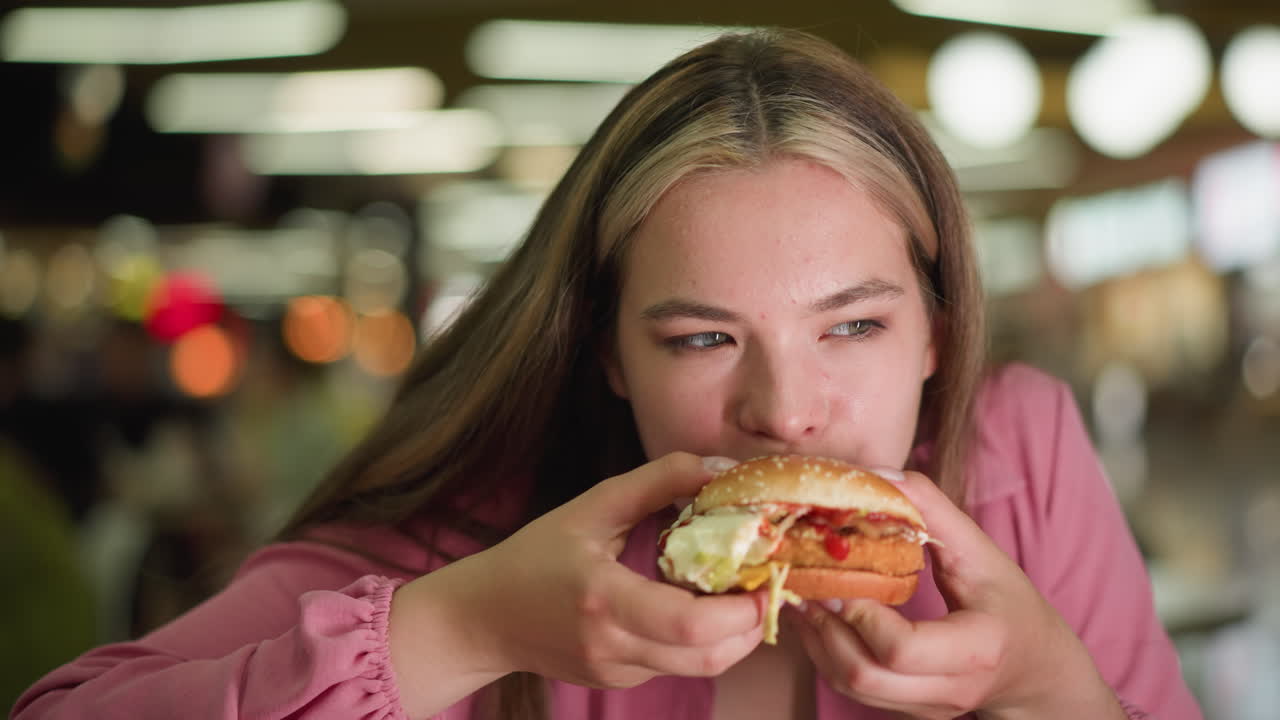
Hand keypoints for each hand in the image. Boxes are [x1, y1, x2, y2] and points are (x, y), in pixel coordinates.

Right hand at [462, 452, 765, 688]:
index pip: (689, 624)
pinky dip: (700, 642)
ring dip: (734, 638)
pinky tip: (701, 608)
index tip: (765, 577)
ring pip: (699, 668)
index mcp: (603, 598)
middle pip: (706, 657)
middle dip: (751, 626)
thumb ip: (657, 482)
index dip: (740, 610)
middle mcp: (612, 645)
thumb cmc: (534, 556)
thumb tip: (720, 466)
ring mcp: (615, 671)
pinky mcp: (618, 682)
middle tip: (767, 586)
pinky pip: (675, 666)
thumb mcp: (591, 507)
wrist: (484, 618)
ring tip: (745, 596)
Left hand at [791, 470, 1125, 719]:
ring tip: (801, 596)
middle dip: (824, 628)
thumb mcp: (982, 552)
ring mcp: (928, 706)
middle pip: (865, 675)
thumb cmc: (1007, 603)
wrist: (1034, 668)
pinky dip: (826, 654)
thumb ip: (934, 510)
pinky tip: (818, 619)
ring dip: (816, 641)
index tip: (836, 575)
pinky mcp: (909, 710)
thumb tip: (878, 474)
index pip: (901, 648)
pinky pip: (855, 690)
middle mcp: (951, 688)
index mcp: (977, 648)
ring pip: (852, 687)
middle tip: (803, 583)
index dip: (858, 613)